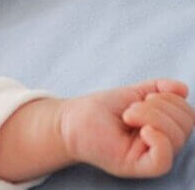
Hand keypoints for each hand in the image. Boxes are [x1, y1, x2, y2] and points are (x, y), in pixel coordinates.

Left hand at [59, 79, 194, 177]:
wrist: (71, 120)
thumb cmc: (99, 109)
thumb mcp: (133, 93)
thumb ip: (158, 89)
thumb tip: (183, 88)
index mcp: (163, 127)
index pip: (188, 115)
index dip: (171, 100)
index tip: (144, 97)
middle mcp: (161, 143)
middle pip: (185, 125)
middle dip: (160, 107)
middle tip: (131, 108)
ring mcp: (149, 155)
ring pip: (176, 138)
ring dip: (152, 116)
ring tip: (128, 115)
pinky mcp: (136, 166)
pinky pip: (162, 160)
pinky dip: (159, 141)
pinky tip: (143, 130)